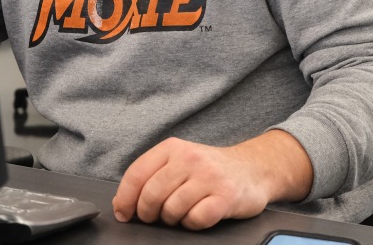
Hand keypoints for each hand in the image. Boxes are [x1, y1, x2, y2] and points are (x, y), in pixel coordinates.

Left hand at [111, 131, 312, 230]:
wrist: (251, 168)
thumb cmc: (208, 169)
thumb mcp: (178, 162)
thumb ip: (151, 176)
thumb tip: (121, 203)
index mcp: (172, 148)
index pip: (137, 173)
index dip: (125, 198)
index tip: (123, 213)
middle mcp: (189, 158)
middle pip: (151, 194)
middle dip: (148, 213)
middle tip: (155, 217)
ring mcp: (208, 177)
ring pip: (172, 209)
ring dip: (172, 219)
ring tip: (181, 212)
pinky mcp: (226, 196)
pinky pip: (196, 219)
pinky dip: (193, 223)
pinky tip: (199, 215)